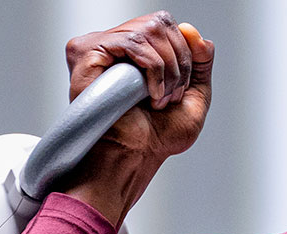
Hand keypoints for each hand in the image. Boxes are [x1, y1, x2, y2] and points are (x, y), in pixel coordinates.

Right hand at [58, 11, 214, 226]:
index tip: (181, 87)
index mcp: (135, 51)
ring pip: (148, 31)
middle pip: (159, 23)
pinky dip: (152, 68)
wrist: (136, 156)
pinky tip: (149, 94)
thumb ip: (201, 60)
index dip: (184, 51)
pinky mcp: (86, 54)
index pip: (164, 24)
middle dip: (179, 61)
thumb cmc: (158, 136)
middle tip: (171, 96)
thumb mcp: (195, 94)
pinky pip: (132, 42)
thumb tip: (193, 30)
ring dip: (166, 69)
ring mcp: (99, 48)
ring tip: (159, 99)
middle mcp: (115, 45)